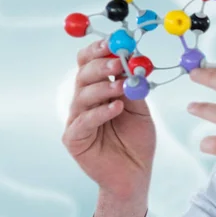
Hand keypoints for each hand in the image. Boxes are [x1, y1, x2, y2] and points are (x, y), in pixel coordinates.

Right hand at [62, 39, 155, 199]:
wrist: (136, 174)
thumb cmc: (136, 141)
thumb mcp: (141, 109)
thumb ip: (134, 88)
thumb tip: (134, 62)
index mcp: (98, 91)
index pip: (90, 64)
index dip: (98, 51)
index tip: (113, 42)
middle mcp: (84, 102)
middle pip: (83, 76)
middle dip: (100, 65)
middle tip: (118, 61)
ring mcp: (77, 120)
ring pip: (82, 96)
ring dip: (103, 88)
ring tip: (121, 87)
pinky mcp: (74, 139)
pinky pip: (84, 122)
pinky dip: (100, 112)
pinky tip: (116, 108)